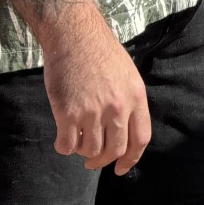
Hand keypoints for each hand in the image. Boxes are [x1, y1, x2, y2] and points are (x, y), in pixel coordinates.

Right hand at [41, 8, 150, 173]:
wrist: (75, 35)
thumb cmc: (100, 52)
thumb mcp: (127, 74)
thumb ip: (128, 102)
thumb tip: (124, 130)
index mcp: (136, 96)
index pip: (140, 139)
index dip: (131, 159)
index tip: (120, 169)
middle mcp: (118, 106)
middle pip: (115, 149)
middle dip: (103, 161)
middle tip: (93, 161)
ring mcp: (93, 111)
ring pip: (90, 150)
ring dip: (83, 150)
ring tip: (78, 138)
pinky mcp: (68, 113)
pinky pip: (67, 145)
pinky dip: (64, 146)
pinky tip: (63, 137)